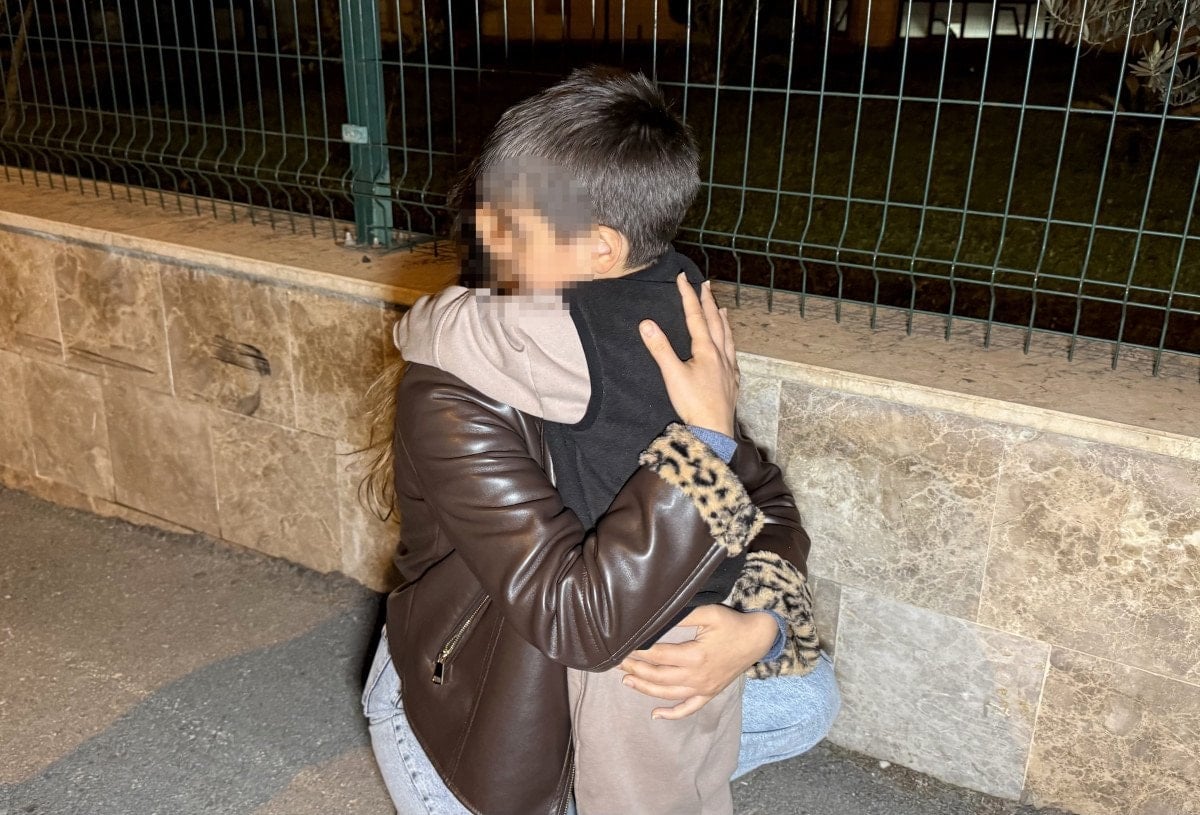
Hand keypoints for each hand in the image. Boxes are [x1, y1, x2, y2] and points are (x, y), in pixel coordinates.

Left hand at [618, 604, 776, 719]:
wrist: (757, 639)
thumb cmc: (732, 624)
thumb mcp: (709, 613)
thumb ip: (682, 616)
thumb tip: (657, 617)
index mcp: (694, 656)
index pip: (657, 656)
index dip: (637, 652)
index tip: (622, 647)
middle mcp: (697, 676)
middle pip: (658, 676)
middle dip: (635, 670)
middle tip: (617, 663)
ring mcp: (703, 688)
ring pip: (667, 694)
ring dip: (645, 689)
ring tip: (626, 681)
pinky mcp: (709, 694)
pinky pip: (688, 709)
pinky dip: (671, 714)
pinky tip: (655, 715)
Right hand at [639, 275, 738, 437]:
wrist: (714, 430)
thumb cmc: (693, 403)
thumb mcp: (672, 375)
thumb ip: (660, 348)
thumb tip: (646, 324)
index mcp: (705, 350)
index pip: (695, 316)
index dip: (688, 296)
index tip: (683, 278)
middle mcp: (720, 355)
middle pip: (714, 321)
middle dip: (708, 301)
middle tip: (706, 284)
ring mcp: (728, 368)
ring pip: (727, 337)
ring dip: (722, 320)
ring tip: (721, 308)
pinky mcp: (732, 381)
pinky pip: (733, 354)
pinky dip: (730, 343)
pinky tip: (729, 347)